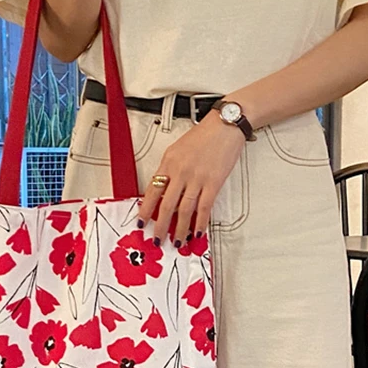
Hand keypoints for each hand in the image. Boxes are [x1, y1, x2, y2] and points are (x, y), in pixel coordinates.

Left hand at [136, 111, 245, 246]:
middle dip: (160, 226)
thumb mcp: (177, 149)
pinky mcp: (214, 183)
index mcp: (169, 162)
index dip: (146, 209)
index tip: (142, 222)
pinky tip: (197, 232)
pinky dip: (200, 222)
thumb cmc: (204, 135)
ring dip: (180, 229)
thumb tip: (164, 190)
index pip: (152, 190)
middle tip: (157, 239)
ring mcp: (197, 178)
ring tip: (177, 241)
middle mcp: (180, 171)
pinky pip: (204, 207)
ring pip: (184, 210)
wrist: (225, 125)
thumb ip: (170, 169)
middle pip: (166, 205)